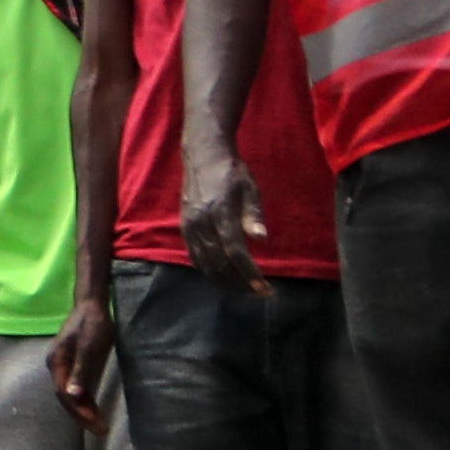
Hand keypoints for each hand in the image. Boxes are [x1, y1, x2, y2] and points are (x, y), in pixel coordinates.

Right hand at [50, 298, 116, 432]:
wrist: (92, 305)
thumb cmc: (92, 325)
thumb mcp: (89, 348)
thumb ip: (80, 371)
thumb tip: (72, 395)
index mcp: (57, 363)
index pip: (65, 394)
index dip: (79, 411)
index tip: (96, 425)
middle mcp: (57, 367)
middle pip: (67, 398)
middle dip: (82, 415)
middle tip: (101, 430)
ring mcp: (66, 367)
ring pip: (73, 395)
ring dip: (85, 410)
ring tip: (100, 426)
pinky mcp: (75, 365)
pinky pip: (78, 388)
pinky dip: (86, 400)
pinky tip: (96, 409)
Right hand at [178, 158, 268, 299]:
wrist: (203, 155)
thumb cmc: (231, 172)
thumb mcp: (250, 189)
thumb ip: (254, 214)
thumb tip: (261, 239)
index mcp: (220, 213)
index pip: (235, 252)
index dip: (249, 274)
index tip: (264, 288)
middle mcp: (201, 222)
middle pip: (220, 263)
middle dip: (241, 283)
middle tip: (259, 293)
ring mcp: (190, 226)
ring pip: (206, 264)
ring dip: (225, 281)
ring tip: (244, 289)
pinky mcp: (184, 227)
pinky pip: (194, 257)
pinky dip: (208, 271)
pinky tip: (222, 277)